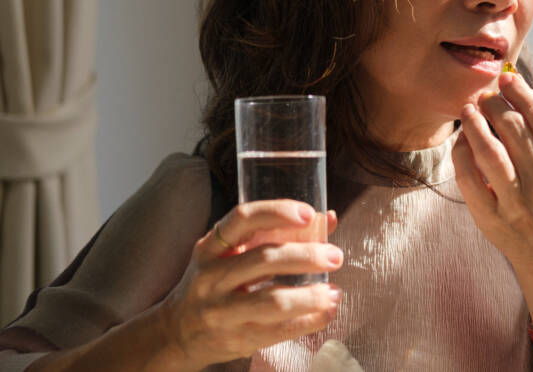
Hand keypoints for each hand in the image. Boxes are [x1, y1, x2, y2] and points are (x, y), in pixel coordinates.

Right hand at [159, 200, 342, 368]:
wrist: (177, 331)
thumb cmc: (214, 283)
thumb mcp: (230, 254)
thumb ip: (274, 235)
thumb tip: (328, 219)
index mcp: (211, 247)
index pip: (243, 219)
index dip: (277, 212)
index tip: (308, 214)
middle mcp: (212, 276)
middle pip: (265, 259)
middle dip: (306, 256)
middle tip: (335, 256)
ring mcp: (221, 310)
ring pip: (273, 300)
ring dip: (311, 295)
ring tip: (334, 291)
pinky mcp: (236, 339)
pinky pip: (279, 331)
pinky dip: (309, 321)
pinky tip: (327, 312)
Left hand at [451, 72, 532, 264]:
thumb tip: (519, 86)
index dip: (521, 94)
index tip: (505, 79)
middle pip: (514, 132)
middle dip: (494, 106)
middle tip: (483, 96)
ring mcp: (516, 203)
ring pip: (491, 154)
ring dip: (475, 126)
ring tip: (468, 111)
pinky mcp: (490, 218)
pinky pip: (469, 178)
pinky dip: (462, 153)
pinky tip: (461, 140)